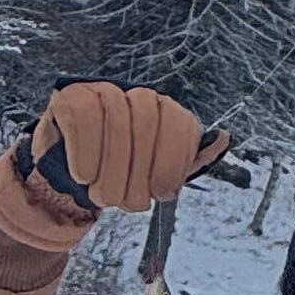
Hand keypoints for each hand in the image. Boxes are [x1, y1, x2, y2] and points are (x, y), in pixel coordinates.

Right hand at [26, 82, 221, 212]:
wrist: (69, 180)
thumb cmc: (118, 179)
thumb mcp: (156, 176)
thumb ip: (189, 160)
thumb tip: (224, 138)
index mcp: (165, 112)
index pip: (180, 121)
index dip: (173, 160)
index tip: (162, 193)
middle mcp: (138, 96)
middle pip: (149, 120)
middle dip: (139, 170)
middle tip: (127, 202)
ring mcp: (103, 92)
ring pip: (117, 118)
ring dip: (111, 168)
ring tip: (103, 195)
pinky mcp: (70, 97)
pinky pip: (83, 116)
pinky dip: (86, 151)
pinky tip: (84, 174)